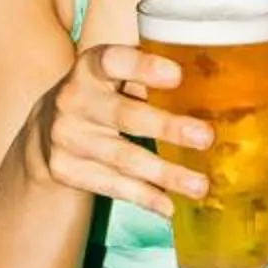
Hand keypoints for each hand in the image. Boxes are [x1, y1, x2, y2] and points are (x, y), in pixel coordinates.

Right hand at [22, 45, 212, 219]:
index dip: (143, 68)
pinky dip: (144, 197)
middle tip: (206, 137)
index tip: (177, 75)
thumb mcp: (113, 77)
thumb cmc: (101, 97)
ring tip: (200, 185)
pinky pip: (112, 186)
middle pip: (124, 115)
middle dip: (167, 127)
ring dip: (165, 173)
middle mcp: (73, 101)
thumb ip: (150, 76)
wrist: (45, 132)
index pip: (112, 61)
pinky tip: (170, 206)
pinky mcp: (66, 170)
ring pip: (123, 158)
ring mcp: (67, 138)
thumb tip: (222, 82)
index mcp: (90, 69)